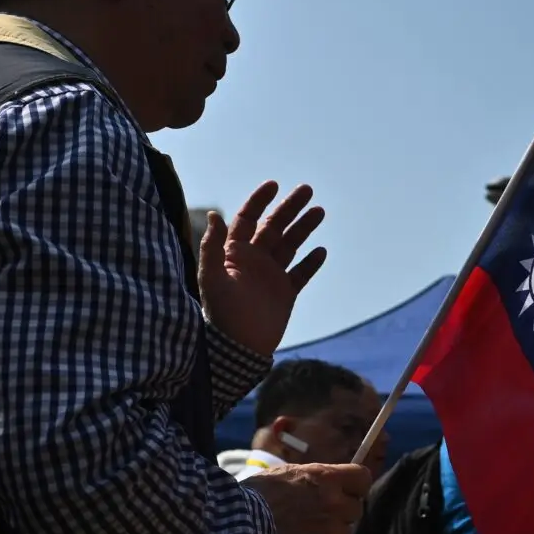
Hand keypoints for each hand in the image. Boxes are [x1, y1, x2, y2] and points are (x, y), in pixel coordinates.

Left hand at [199, 182, 326, 355]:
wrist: (239, 347)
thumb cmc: (221, 313)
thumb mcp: (212, 278)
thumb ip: (212, 247)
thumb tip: (215, 215)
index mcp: (234, 253)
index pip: (247, 219)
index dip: (259, 201)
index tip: (274, 185)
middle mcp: (254, 260)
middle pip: (274, 227)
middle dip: (290, 208)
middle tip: (307, 190)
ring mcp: (271, 275)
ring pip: (290, 245)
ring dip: (304, 228)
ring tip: (320, 212)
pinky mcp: (285, 292)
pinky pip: (301, 273)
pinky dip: (311, 262)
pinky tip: (321, 251)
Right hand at [244, 463, 372, 533]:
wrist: (236, 530)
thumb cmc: (255, 497)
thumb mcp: (286, 473)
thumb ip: (314, 478)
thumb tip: (329, 481)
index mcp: (327, 478)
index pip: (363, 478)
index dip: (355, 486)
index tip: (346, 491)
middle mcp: (335, 503)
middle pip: (355, 508)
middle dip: (340, 512)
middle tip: (317, 516)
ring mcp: (332, 530)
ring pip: (345, 533)